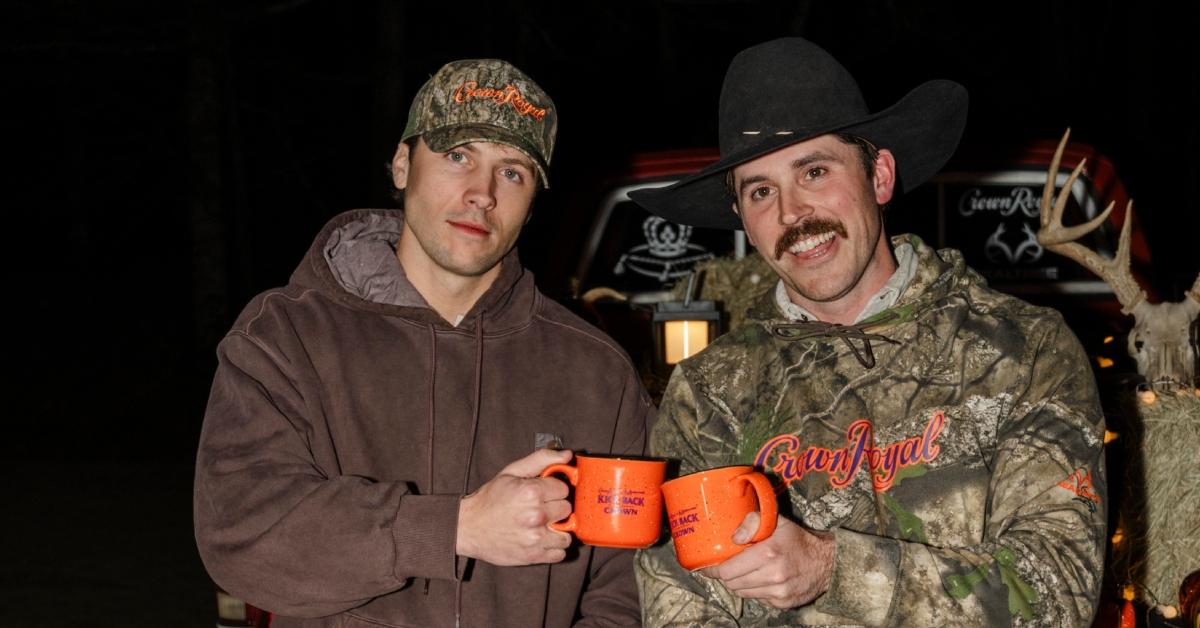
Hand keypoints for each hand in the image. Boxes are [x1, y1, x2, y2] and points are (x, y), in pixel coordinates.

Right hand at [456, 448, 574, 565]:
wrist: (467, 527)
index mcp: (531, 492)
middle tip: (541, 509)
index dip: (554, 490)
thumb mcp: (511, 472)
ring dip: (557, 530)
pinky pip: (559, 553)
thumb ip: (541, 459)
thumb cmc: (489, 499)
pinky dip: (553, 548)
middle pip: (566, 510)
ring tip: (542, 526)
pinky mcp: (533, 555)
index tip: (544, 494)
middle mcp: (536, 515)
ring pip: (566, 534)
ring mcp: (536, 537)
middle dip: (556, 508)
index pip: (564, 489)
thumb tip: (566, 455)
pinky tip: (541, 539)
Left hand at [700, 513, 835, 608]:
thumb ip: (752, 521)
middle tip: (725, 567)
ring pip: (743, 593)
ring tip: (744, 570)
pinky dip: (755, 589)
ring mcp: (778, 593)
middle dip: (725, 576)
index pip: (728, 570)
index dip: (714, 570)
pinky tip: (761, 578)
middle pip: (732, 584)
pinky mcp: (783, 603)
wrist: (826, 562)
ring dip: (739, 583)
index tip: (707, 567)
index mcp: (768, 553)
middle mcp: (773, 576)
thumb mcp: (777, 521)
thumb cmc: (797, 540)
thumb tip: (734, 538)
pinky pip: (758, 598)